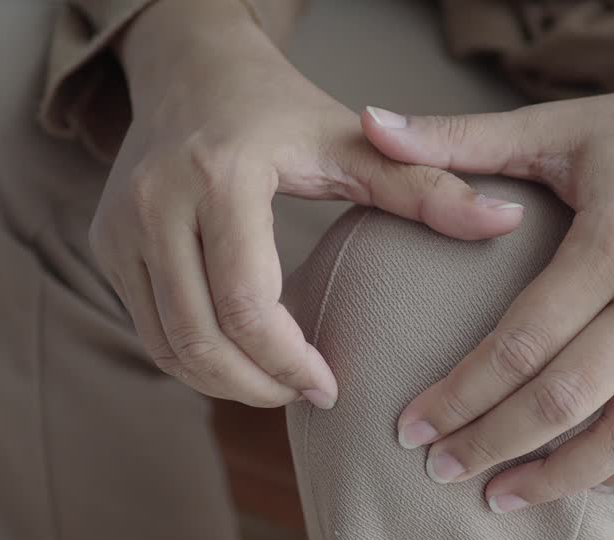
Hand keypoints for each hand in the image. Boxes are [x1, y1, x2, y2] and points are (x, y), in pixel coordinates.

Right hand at [89, 0, 524, 408]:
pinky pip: (148, 332)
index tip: (331, 387)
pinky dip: (195, 361)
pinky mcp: (107, 247)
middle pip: (198, 338)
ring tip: (278, 384)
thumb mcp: (353, 139)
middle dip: (256, 386)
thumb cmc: (277, 107)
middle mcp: (156, 202)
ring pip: (166, 347)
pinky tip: (242, 358)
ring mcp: (120, 228)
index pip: (247, 303)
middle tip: (307, 396)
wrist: (188, 70)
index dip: (289, 362)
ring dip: (224, 383)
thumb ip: (428, 186)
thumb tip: (506, 222)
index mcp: (220, 175)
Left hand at [364, 35, 613, 512]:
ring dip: (560, 477)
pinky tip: (581, 486)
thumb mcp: (559, 124)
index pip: (521, 342)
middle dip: (492, 443)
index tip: (409, 428)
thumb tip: (369, 123)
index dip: (459, 394)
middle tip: (437, 472)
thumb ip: (460, 138)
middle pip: (565, 399)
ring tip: (500, 498)